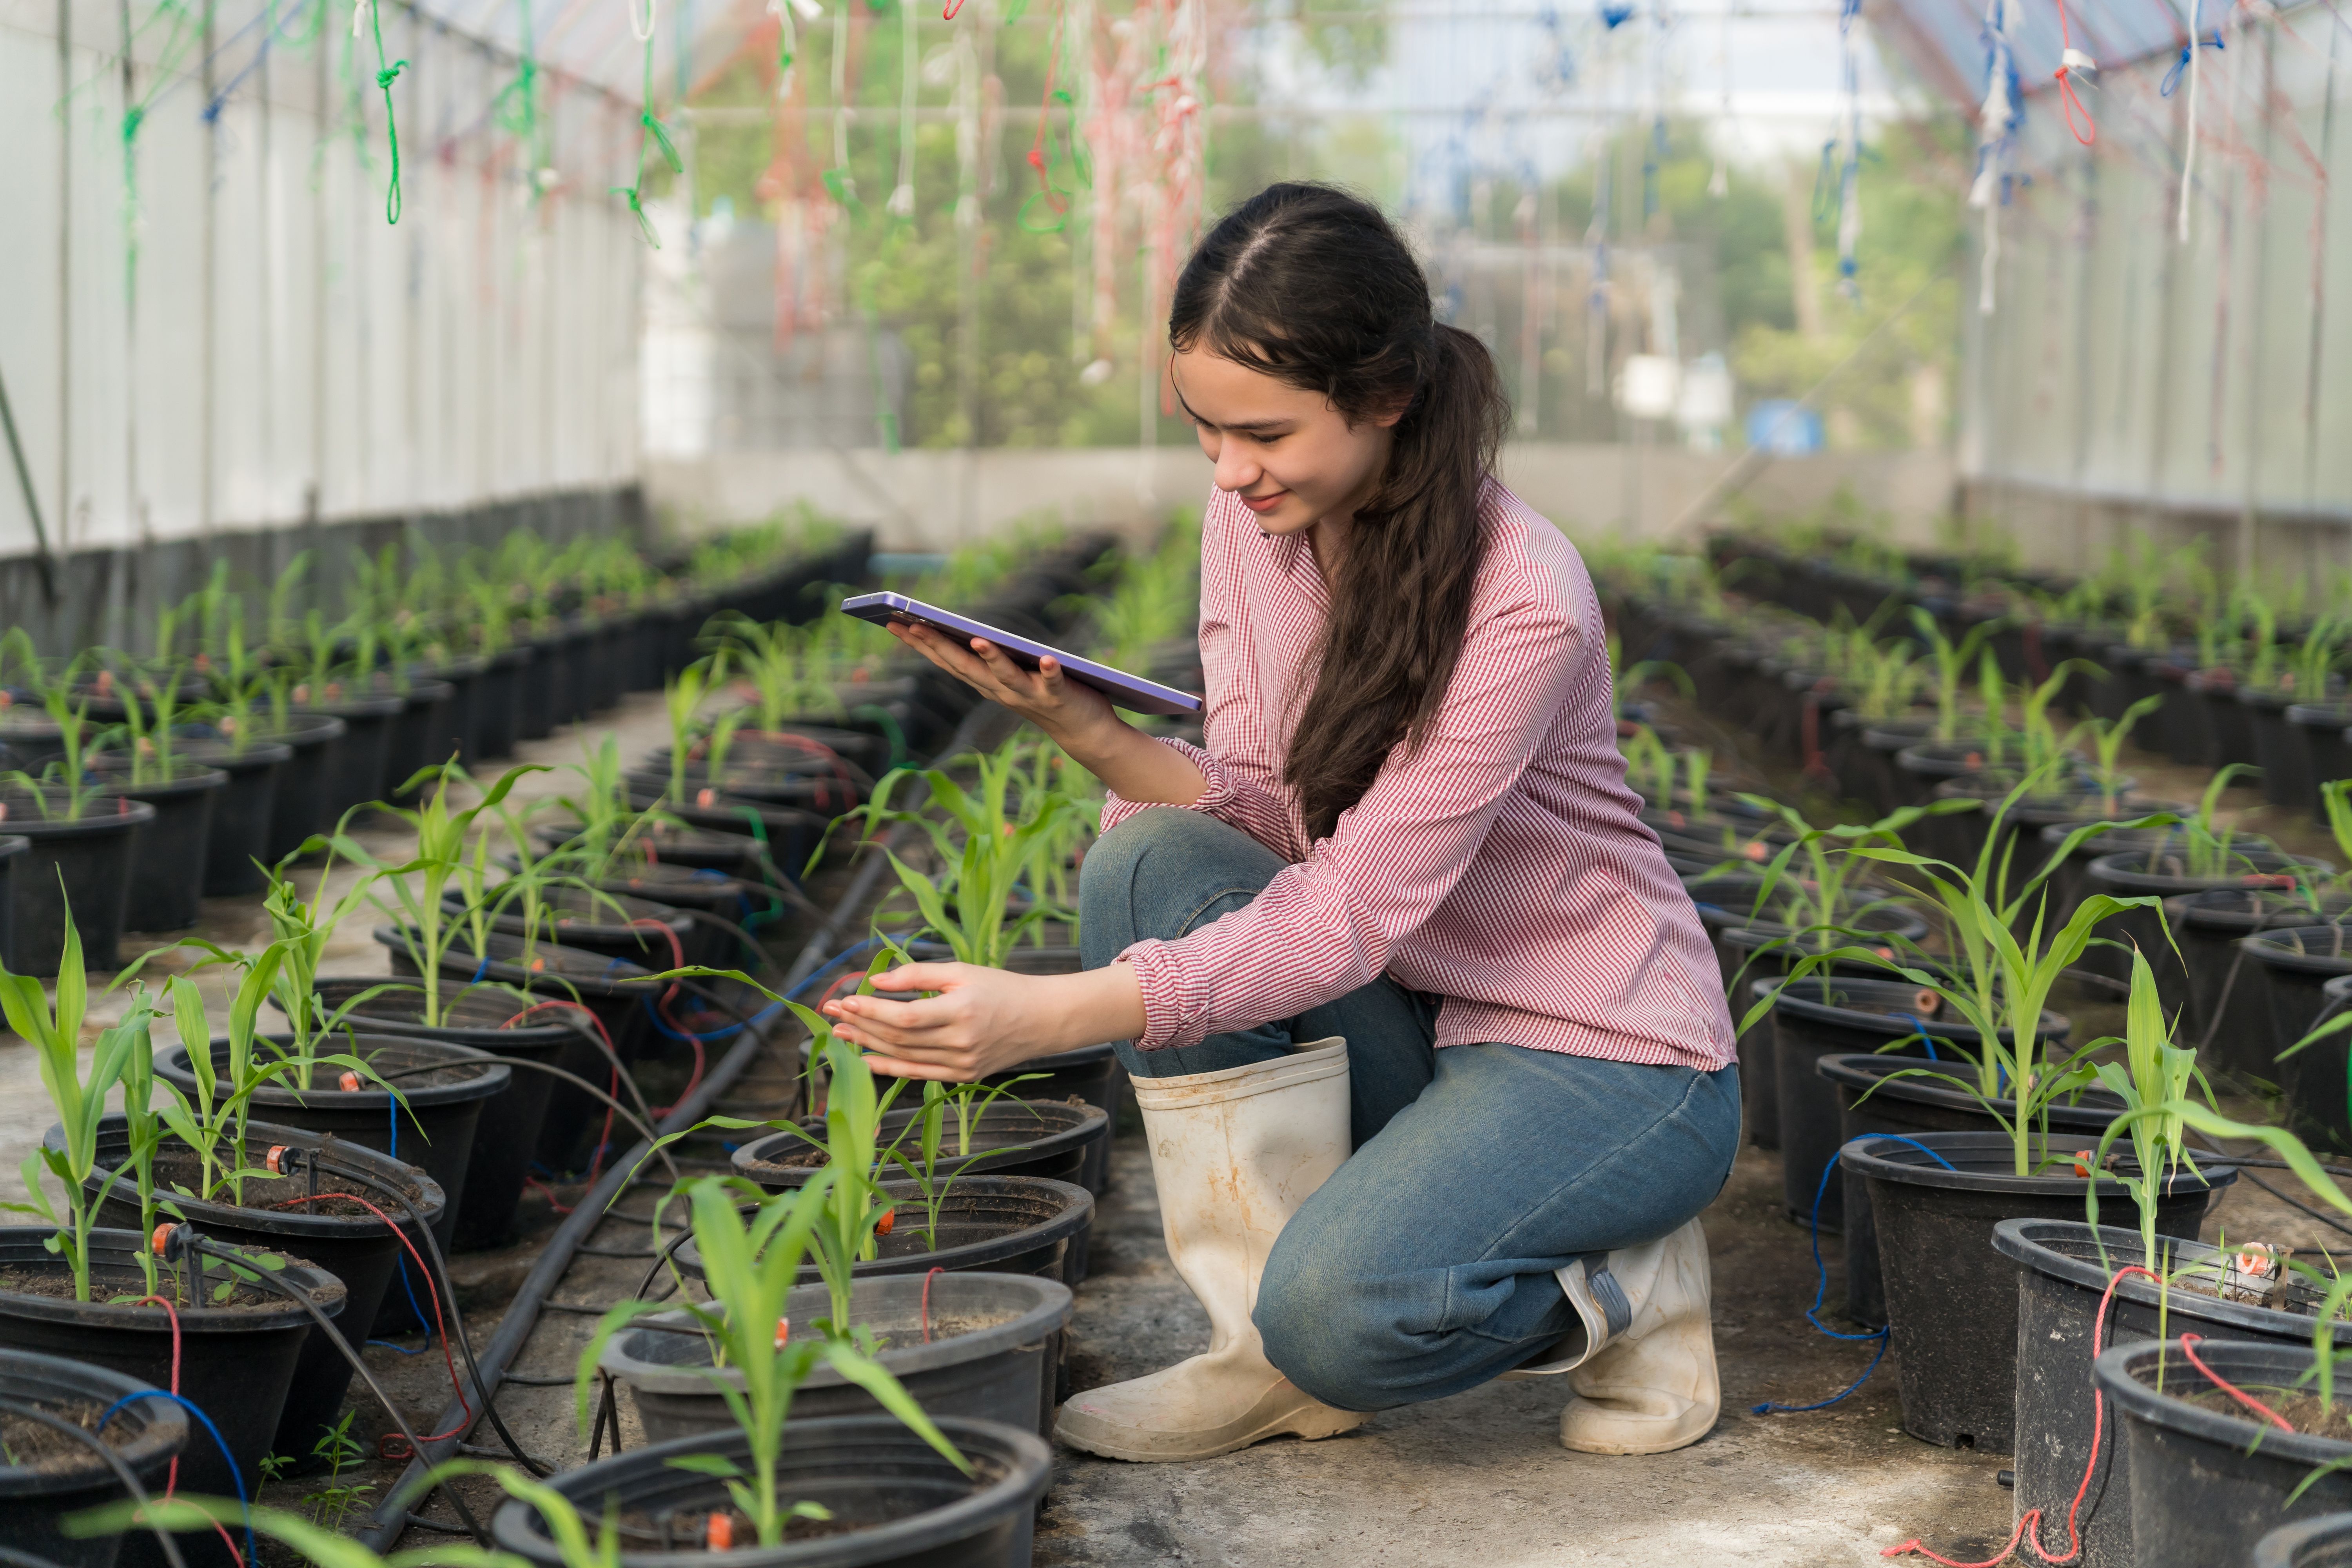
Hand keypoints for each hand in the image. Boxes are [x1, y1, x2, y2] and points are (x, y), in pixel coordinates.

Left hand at [819, 960, 1145, 1081]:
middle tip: (832, 1014)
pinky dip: (889, 1068)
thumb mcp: (962, 971)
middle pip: (899, 1038)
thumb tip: (876, 982)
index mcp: (962, 1011)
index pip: (906, 1016)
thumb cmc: (1000, 988)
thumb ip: (918, 975)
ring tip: (840, 1034)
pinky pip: (918, 1074)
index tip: (845, 1000)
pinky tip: (865, 1059)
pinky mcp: (963, 1078)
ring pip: (905, 1057)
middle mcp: (961, 1043)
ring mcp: (962, 1065)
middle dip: (861, 1026)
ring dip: (868, 1045)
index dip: (872, 1011)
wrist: (1040, 1020)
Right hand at [884, 621, 1117, 750]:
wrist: (1082, 731)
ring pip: (1006, 677)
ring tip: (977, 639)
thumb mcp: (1008, 676)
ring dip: (992, 659)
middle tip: (913, 624)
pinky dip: (1050, 671)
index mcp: (987, 684)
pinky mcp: (1059, 695)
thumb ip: (987, 659)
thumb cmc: (1043, 694)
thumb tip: (961, 633)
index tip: (892, 623)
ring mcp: (1030, 695)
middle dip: (940, 646)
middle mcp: (1002, 691)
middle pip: (967, 667)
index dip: (920, 643)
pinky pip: (1054, 683)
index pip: (948, 661)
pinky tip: (1048, 659)